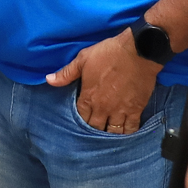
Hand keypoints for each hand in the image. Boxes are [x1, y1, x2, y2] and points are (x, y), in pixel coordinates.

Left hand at [44, 28, 160, 133]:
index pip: (80, 118)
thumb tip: (49, 80)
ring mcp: (120, 110)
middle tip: (92, 133)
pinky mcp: (135, 109)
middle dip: (93, 131)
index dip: (79, 122)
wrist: (138, 51)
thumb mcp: (83, 59)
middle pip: (95, 128)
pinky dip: (127, 134)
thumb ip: (66, 73)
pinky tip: (125, 136)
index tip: (79, 123)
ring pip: (112, 132)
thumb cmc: (109, 53)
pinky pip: (131, 128)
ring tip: (107, 137)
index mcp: (89, 97)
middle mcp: (103, 108)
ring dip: (109, 135)